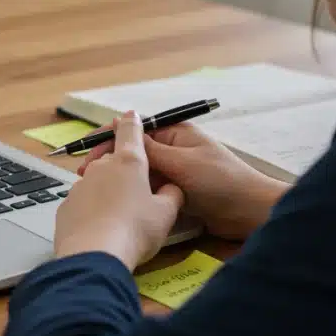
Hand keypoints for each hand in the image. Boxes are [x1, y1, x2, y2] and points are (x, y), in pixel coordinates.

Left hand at [54, 111, 184, 270]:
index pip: (130, 132)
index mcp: (129, 162)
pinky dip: (90, 210)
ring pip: (96, 182)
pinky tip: (99, 229)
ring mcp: (80, 185)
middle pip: (112, 160)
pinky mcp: (65, 206)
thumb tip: (170, 187)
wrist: (94, 254)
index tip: (131, 116)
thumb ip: (171, 195)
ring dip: (106, 192)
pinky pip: (82, 202)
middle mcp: (101, 167)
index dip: (132, 123)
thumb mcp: (166, 214)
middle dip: (123, 171)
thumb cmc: (136, 229)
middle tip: (135, 195)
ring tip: (117, 218)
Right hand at [80, 121, 288, 240]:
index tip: (88, 156)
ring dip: (119, 179)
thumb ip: (149, 148)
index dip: (108, 141)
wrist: (249, 213)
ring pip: (138, 173)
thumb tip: (121, 122)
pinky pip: (148, 190)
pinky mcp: (175, 194)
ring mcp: (173, 172)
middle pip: (132, 153)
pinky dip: (133, 194)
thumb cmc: (220, 182)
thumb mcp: (181, 162)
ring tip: (95, 191)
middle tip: (85, 177)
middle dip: (109, 162)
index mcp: (174, 133)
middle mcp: (171, 150)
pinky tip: (117, 203)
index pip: (134, 132)